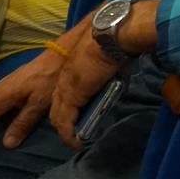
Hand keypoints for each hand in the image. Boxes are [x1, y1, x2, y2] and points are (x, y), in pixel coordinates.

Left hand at [49, 25, 124, 148]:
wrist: (110, 35)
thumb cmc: (114, 41)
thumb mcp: (110, 57)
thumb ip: (110, 67)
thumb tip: (122, 68)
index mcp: (74, 68)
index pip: (65, 92)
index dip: (69, 105)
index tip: (77, 115)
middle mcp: (65, 79)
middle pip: (57, 105)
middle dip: (63, 120)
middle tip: (74, 131)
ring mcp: (66, 88)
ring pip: (57, 115)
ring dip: (66, 129)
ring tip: (76, 139)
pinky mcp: (71, 97)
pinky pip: (66, 122)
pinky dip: (69, 134)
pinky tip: (76, 142)